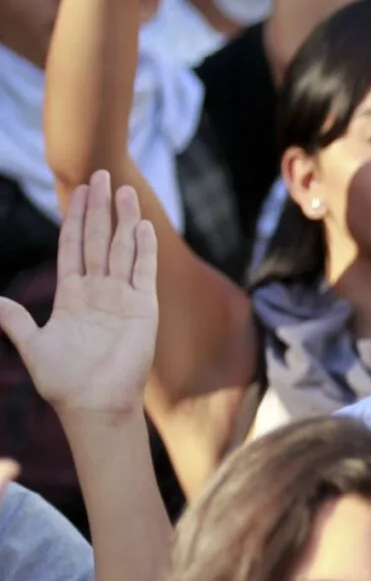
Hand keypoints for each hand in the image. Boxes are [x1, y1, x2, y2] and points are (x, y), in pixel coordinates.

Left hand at [0, 173, 156, 424]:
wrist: (94, 404)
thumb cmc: (63, 380)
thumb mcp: (32, 345)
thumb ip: (15, 320)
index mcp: (72, 295)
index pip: (73, 247)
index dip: (75, 219)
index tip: (78, 192)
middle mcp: (98, 291)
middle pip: (99, 239)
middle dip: (100, 208)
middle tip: (103, 176)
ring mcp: (122, 297)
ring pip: (123, 249)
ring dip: (124, 220)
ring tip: (124, 191)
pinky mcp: (143, 308)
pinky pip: (143, 272)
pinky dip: (144, 249)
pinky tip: (143, 226)